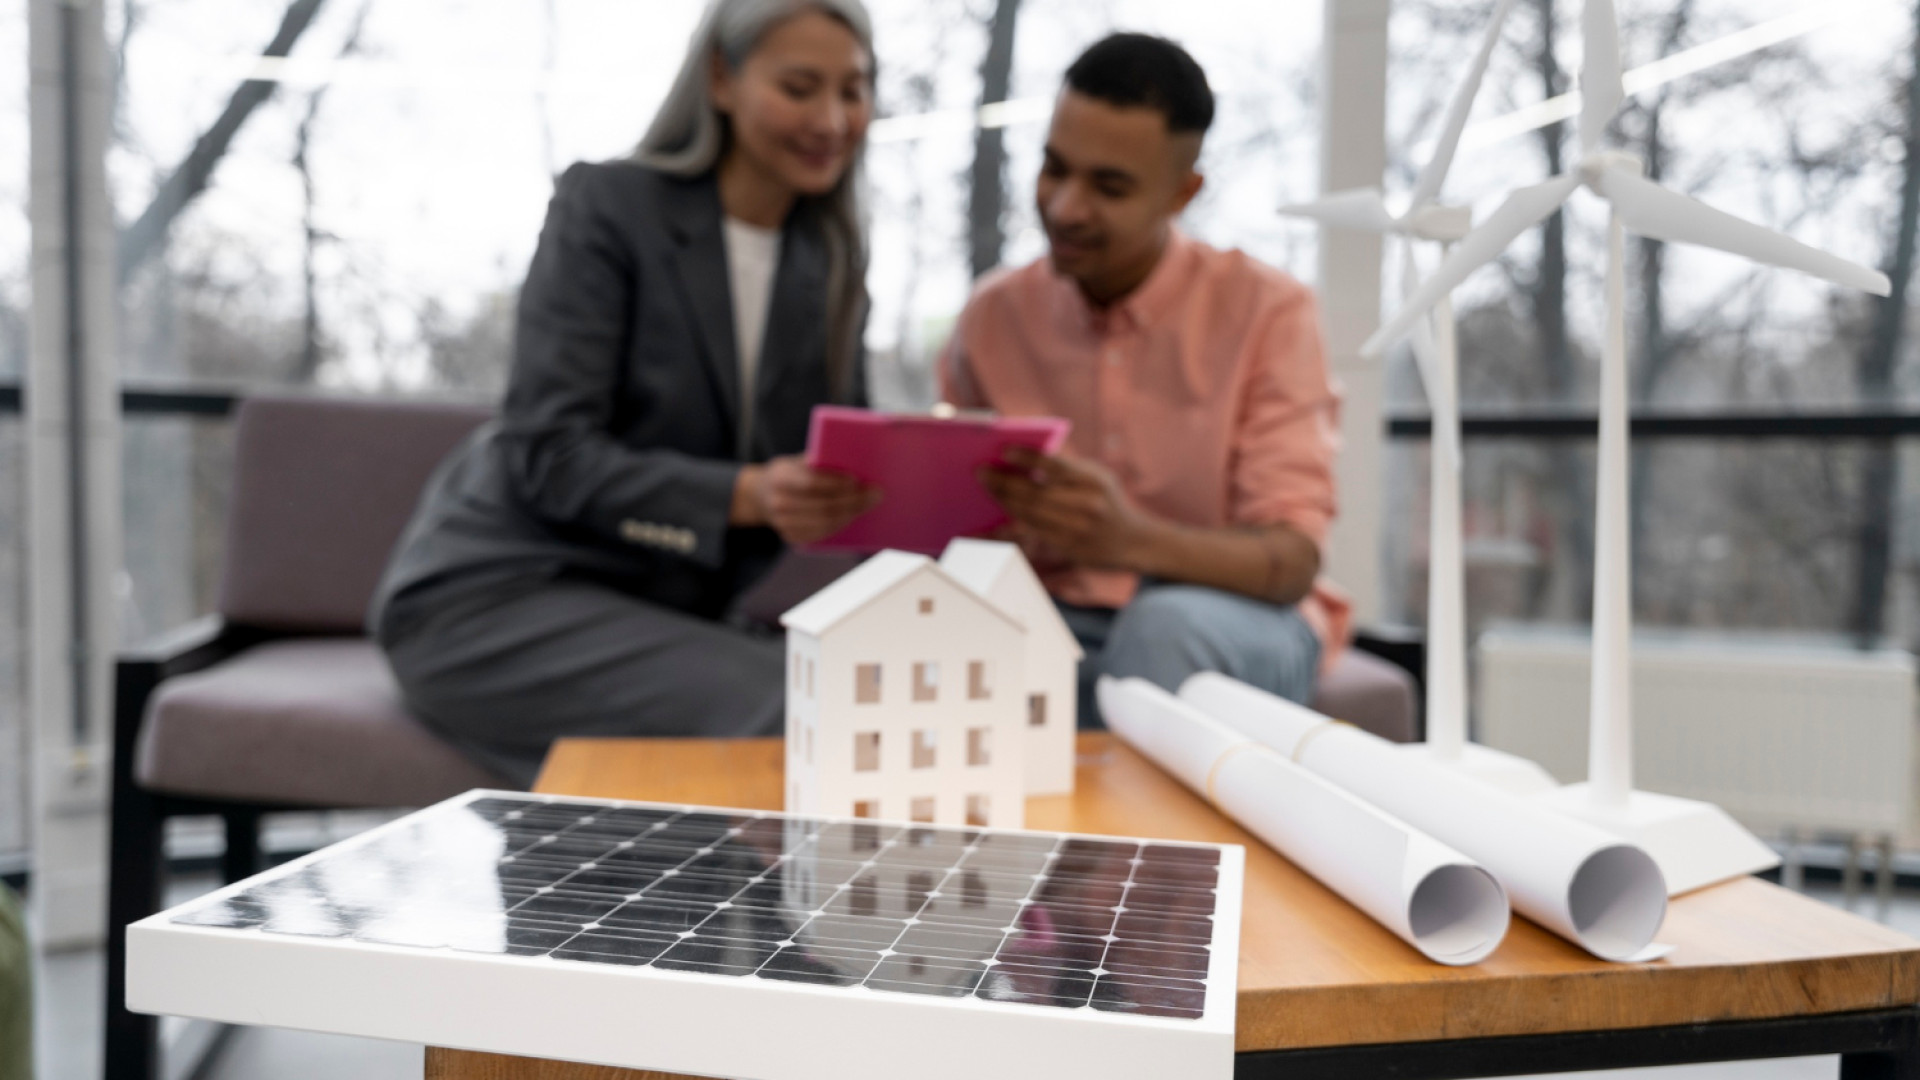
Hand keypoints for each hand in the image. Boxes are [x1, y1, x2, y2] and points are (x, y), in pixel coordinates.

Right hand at [735, 456, 878, 545]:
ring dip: (851, 513)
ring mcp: (783, 524)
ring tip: (869, 504)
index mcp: (779, 478)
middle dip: (853, 501)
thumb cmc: (788, 473)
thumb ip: (816, 461)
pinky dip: (841, 524)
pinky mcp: (791, 537)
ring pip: (826, 522)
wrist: (760, 495)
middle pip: (823, 506)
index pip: (810, 483)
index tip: (856, 480)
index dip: (834, 483)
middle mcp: (778, 503)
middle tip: (875, 494)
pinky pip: (822, 534)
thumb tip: (851, 459)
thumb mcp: (796, 460)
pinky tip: (853, 514)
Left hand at [978, 447, 1150, 569]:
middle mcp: (1087, 506)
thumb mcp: (1098, 477)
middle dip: (1005, 483)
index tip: (1005, 451)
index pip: (1055, 467)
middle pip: (1036, 493)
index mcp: (1094, 481)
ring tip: (986, 488)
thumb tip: (1024, 460)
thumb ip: (1068, 469)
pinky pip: (1030, 538)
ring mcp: (1077, 530)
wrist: (1132, 541)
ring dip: (1004, 502)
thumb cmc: (1107, 501)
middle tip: (982, 473)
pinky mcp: (1068, 548)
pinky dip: (1007, 530)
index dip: (1028, 459)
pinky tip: (987, 526)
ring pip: (1030, 516)